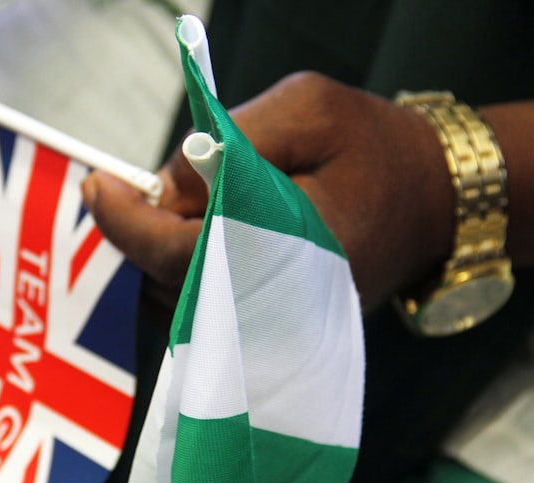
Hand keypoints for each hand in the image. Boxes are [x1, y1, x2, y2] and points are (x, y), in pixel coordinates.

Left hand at [84, 72, 455, 311]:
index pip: (178, 255)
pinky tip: (207, 225)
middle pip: (168, 281)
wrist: (435, 202)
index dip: (128, 224)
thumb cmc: (377, 148)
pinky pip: (205, 302)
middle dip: (143, 230)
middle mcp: (277, 302)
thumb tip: (166, 184)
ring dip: (164, 246)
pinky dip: (187, 262)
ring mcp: (275, 320)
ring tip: (189, 199)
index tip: (99, 186)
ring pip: (180, 296)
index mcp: (289, 250)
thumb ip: (230, 137)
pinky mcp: (274, 321)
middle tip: (137, 184)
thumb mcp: (307, 110)